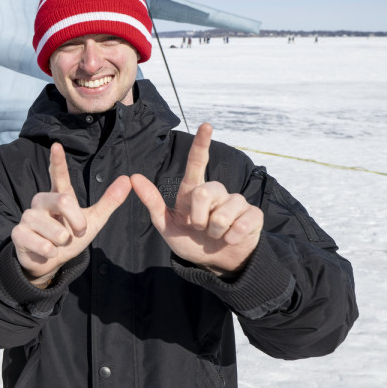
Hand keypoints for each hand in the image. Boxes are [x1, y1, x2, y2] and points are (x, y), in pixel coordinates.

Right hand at [12, 143, 130, 286]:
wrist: (49, 262)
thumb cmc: (70, 237)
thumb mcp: (93, 220)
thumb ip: (108, 201)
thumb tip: (127, 179)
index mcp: (58, 195)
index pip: (58, 175)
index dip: (57, 161)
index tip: (56, 145)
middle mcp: (41, 201)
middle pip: (63, 201)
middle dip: (77, 222)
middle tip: (78, 234)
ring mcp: (28, 216)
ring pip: (54, 229)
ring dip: (63, 242)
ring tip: (57, 244)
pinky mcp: (18, 233)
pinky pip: (41, 243)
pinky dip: (50, 251)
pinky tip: (48, 251)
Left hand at [131, 123, 261, 276]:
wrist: (214, 263)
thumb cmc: (190, 241)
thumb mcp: (166, 225)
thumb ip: (152, 202)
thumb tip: (133, 177)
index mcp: (194, 191)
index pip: (197, 163)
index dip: (201, 144)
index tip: (206, 125)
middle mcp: (216, 191)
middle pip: (205, 191)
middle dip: (199, 217)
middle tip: (199, 228)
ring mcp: (236, 202)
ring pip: (224, 212)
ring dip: (215, 231)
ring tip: (215, 235)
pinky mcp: (253, 215)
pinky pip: (242, 224)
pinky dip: (233, 237)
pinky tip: (231, 239)